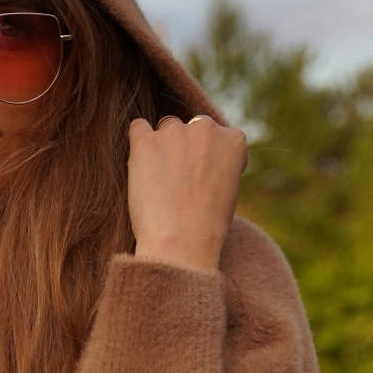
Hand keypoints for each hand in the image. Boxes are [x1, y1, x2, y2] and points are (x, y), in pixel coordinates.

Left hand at [127, 115, 247, 272]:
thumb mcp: (229, 194)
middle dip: (188, 149)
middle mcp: (206, 129)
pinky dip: (138, 141)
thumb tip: (202, 163)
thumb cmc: (207, 229)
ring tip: (160, 181)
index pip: (222, 138)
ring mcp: (175, 132)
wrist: (180, 244)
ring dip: (164, 146)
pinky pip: (138, 128)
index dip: (211, 160)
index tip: (205, 181)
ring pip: (167, 128)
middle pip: (194, 129)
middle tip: (180, 183)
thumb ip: (220, 167)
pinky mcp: (145, 142)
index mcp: (233, 141)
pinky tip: (140, 165)